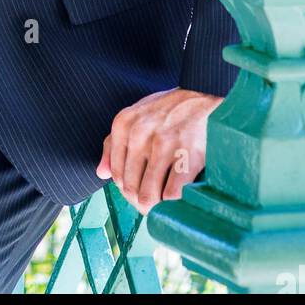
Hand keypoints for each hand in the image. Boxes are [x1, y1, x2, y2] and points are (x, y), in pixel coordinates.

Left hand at [95, 87, 223, 213]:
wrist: (203, 97)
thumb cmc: (168, 109)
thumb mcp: (136, 116)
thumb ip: (114, 143)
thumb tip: (101, 173)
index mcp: (124, 124)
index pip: (116, 173)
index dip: (127, 190)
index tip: (139, 194)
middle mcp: (140, 134)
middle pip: (131, 188)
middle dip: (141, 202)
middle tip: (153, 205)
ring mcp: (164, 146)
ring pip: (149, 196)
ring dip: (156, 208)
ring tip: (164, 207)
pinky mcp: (187, 156)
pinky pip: (172, 195)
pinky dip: (174, 204)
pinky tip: (178, 200)